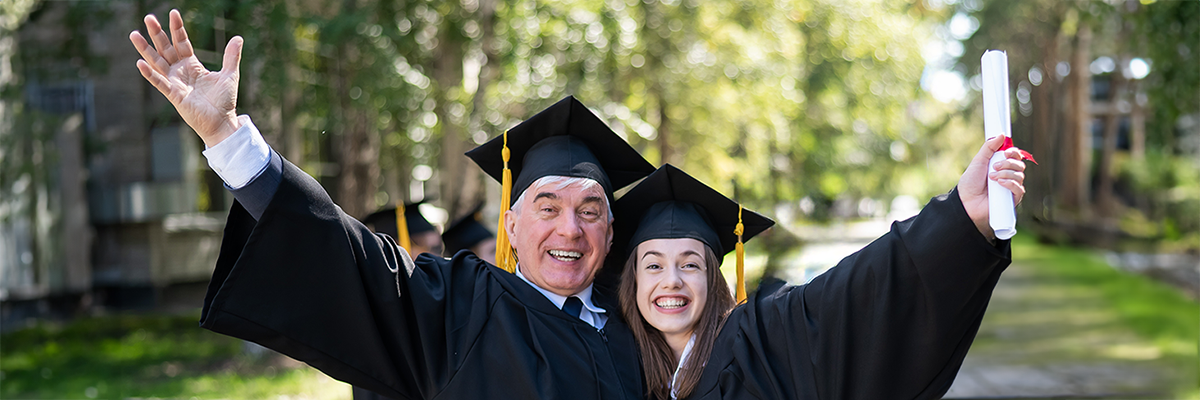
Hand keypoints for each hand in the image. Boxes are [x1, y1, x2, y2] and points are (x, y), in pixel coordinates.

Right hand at [130, 9, 242, 146]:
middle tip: (149, 18)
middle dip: (157, 34)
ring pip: (157, 63)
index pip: (181, 43)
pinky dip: (150, 74)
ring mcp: (175, 83)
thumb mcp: (230, 75)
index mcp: (192, 65)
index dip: (177, 29)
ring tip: (134, 34)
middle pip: (165, 49)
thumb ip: (231, 56)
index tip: (173, 12)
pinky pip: (160, 83)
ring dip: (145, 49)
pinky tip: (140, 63)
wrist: (222, 122)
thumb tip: (238, 38)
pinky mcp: (174, 96)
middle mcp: (180, 72)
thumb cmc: (224, 101)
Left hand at [957, 135, 1027, 239]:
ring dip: (1006, 174)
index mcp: (1002, 166)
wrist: (966, 202)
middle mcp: (1008, 176)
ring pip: (1020, 175)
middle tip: (994, 166)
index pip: (1015, 156)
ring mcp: (1011, 188)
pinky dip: (1010, 184)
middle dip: (1008, 163)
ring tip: (992, 178)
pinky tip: (999, 184)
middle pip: (1020, 164)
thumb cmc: (970, 183)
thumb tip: (1002, 134)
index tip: (1005, 151)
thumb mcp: (978, 161)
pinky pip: (1019, 189)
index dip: (1013, 152)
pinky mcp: (1012, 199)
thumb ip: (989, 147)